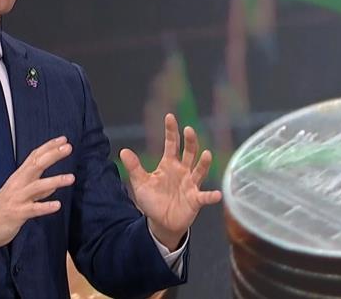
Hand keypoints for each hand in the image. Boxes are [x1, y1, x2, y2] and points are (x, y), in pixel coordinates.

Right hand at [0, 136, 73, 259]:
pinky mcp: (17, 214)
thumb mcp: (20, 195)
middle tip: (68, 148)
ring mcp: (17, 198)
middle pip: (36, 165)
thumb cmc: (3, 209)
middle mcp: (18, 184)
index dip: (48, 147)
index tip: (63, 140)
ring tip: (71, 178)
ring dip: (54, 181)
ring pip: (37, 186)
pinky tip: (57, 205)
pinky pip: (33, 209)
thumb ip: (38, 190)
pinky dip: (45, 207)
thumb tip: (54, 185)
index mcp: (19, 177)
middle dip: (52, 155)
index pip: (34, 157)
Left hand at [120, 114, 221, 250]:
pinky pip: (205, 197)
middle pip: (189, 153)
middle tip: (189, 130)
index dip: (171, 131)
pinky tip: (217, 194)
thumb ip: (134, 167)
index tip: (170, 116)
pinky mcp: (195, 200)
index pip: (171, 144)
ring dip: (203, 163)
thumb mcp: (141, 183)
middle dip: (190, 142)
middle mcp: (182, 171)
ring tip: (206, 154)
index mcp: (169, 164)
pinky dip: (211, 196)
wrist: (161, 223)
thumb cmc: (152, 200)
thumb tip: (123, 151)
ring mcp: (190, 184)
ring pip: (199, 171)